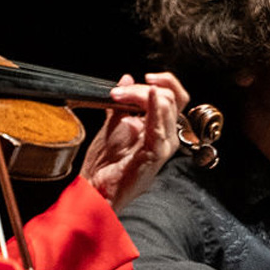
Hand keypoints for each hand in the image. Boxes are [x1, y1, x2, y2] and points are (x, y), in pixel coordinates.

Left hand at [78, 72, 189, 210]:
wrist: (97, 190)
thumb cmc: (106, 165)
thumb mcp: (114, 123)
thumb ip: (123, 103)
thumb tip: (126, 79)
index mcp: (159, 128)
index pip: (172, 95)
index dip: (159, 81)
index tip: (130, 82)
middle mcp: (166, 136)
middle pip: (169, 97)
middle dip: (141, 88)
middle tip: (117, 93)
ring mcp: (164, 145)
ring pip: (166, 104)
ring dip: (139, 94)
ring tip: (118, 98)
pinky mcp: (155, 154)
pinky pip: (160, 125)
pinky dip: (155, 106)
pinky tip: (149, 93)